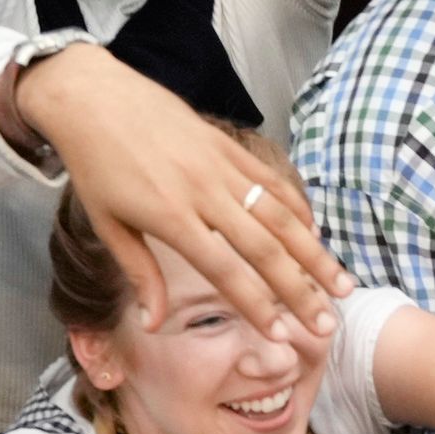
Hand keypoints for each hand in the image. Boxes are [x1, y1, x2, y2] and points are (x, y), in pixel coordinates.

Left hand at [14, 45, 345, 342]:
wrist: (93, 96)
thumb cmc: (95, 165)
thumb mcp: (108, 224)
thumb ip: (140, 273)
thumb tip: (155, 324)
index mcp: (171, 216)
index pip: (225, 270)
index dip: (256, 306)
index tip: (281, 337)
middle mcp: (204, 191)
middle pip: (265, 247)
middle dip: (300, 290)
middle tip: (327, 325)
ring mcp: (221, 165)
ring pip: (280, 214)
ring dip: (314, 253)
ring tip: (341, 284)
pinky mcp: (228, 145)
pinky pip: (271, 180)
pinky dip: (297, 208)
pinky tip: (315, 234)